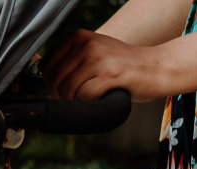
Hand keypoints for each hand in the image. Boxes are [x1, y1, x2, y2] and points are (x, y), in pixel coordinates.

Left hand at [44, 29, 173, 102]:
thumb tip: (42, 83)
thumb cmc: (121, 67)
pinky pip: (84, 96)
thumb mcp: (93, 54)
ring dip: (76, 100)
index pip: (46, 66)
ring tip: (92, 95)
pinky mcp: (109, 74)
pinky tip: (102, 95)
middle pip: (55, 80)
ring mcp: (98, 58)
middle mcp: (87, 44)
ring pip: (67, 89)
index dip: (50, 83)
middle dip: (62, 95)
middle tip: (79, 97)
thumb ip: (70, 63)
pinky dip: (90, 102)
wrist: (155, 68)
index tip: (63, 90)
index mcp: (79, 37)